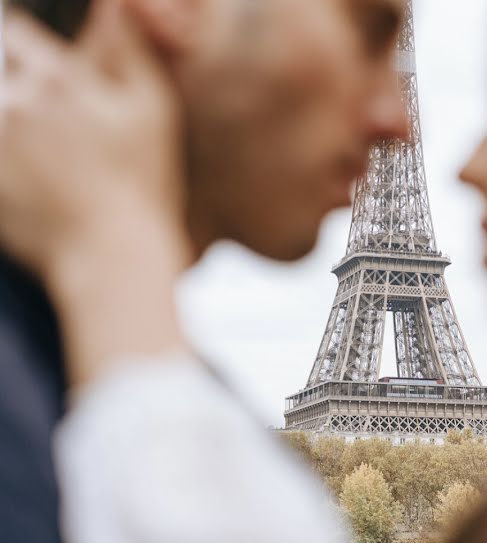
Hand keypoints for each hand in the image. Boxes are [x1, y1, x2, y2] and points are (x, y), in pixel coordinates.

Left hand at [0, 2, 190, 387]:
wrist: (113, 255)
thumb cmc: (142, 184)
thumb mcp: (153, 110)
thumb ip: (127, 49)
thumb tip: (114, 2)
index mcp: (58, 79)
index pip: (13, 30)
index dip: (22, 44)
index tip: (39, 68)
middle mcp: (14, 101)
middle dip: (9, 77)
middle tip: (42, 115)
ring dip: (8, 114)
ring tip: (41, 148)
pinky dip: (3, 154)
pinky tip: (26, 171)